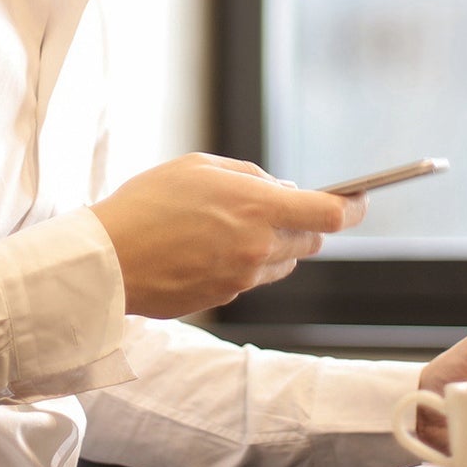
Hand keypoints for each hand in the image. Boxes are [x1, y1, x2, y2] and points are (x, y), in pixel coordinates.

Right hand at [88, 153, 366, 318]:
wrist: (107, 260)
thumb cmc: (148, 203)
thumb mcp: (200, 167)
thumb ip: (250, 177)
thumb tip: (282, 189)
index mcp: (257, 208)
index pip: (330, 214)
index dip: (353, 207)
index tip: (359, 199)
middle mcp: (258, 248)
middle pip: (311, 241)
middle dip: (304, 223)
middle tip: (276, 206)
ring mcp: (243, 279)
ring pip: (283, 262)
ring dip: (274, 245)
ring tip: (229, 226)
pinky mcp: (225, 299)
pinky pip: (251, 278)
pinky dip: (244, 263)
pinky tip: (206, 248)